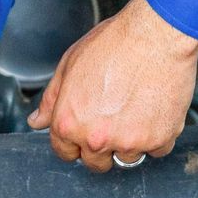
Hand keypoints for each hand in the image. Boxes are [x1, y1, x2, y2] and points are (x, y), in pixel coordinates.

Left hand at [29, 0, 197, 172]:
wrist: (156, 34)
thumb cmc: (115, 43)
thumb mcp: (70, 65)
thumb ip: (52, 99)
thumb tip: (37, 121)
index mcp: (69, 123)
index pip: (65, 152)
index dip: (74, 141)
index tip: (85, 131)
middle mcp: (97, 138)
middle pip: (97, 163)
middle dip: (102, 146)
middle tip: (114, 118)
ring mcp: (130, 142)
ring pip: (128, 157)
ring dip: (131, 140)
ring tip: (136, 107)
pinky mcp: (159, 139)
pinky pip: (157, 149)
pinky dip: (158, 135)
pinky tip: (154, 108)